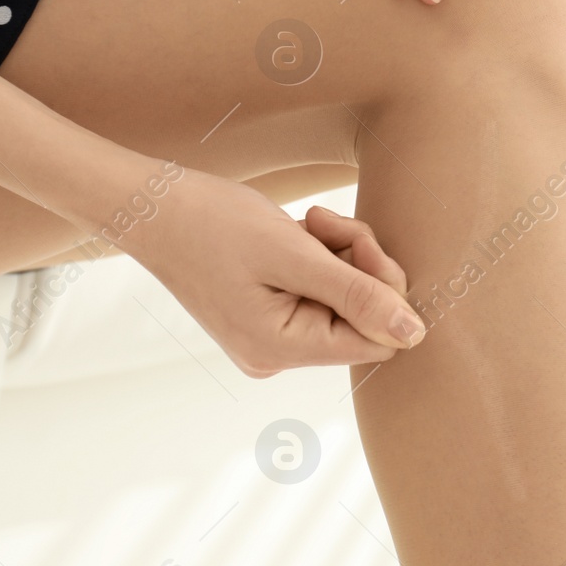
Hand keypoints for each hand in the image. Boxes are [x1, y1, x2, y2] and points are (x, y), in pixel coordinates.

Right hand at [121, 172, 426, 377]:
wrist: (151, 208)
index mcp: (284, 349)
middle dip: (358, 265)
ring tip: (305, 223)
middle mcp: (277, 357)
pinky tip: (293, 233)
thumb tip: (415, 334)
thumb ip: (359, 294)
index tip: (355, 240)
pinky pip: (316, 294)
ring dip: (337, 255)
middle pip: (361, 321)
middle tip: (325, 221)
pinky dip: (316, 259)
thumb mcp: (295, 253)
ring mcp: (269, 340)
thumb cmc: (214, 223)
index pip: (377, 339)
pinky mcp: (265, 318)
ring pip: (342, 302)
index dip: (381, 288)